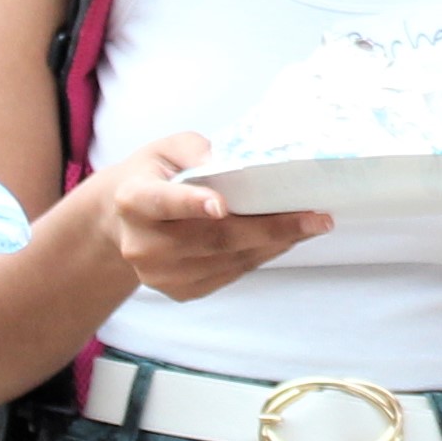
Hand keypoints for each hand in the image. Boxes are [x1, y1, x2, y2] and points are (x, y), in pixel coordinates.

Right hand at [100, 137, 326, 299]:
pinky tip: (285, 239)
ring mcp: (161, 275)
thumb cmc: (155, 175)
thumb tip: (229, 164)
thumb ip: (195, 150)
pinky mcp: (181, 292)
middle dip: (270, 227)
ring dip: (276, 243)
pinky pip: (231, 274)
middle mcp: (143, 245)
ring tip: (311, 225)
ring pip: (229, 260)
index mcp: (134, 201)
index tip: (221, 205)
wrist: (126, 219)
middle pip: (213, 238)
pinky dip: (262, 255)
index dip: (192, 204)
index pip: (163, 203)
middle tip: (315, 218)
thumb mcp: (167, 148)